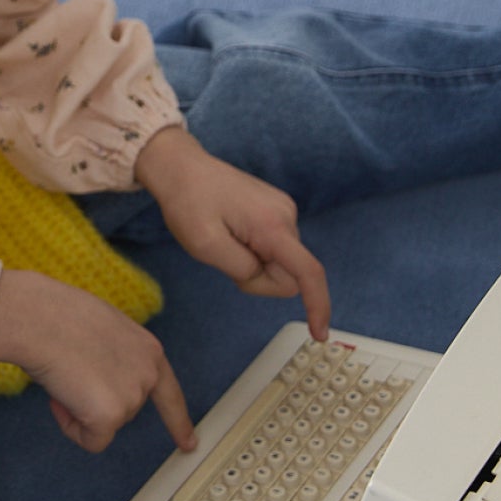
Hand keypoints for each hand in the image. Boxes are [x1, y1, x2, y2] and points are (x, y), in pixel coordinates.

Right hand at [0, 269, 195, 456]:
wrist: (38, 319)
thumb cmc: (57, 316)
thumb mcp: (102, 332)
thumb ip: (115, 358)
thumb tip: (98, 380)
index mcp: (149, 350)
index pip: (169, 394)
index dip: (178, 422)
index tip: (189, 444)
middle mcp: (147, 374)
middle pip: (124, 410)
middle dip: (93, 399)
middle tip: (69, 372)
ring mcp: (132, 396)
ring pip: (104, 424)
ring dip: (79, 410)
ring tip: (63, 375)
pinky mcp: (111, 416)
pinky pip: (92, 441)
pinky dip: (72, 428)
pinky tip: (60, 399)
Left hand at [135, 126, 330, 338]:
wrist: (181, 167)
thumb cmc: (188, 203)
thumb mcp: (204, 245)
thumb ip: (241, 269)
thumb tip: (264, 275)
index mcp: (273, 225)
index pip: (309, 272)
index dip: (318, 305)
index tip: (320, 333)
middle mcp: (287, 216)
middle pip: (288, 274)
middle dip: (258, 277)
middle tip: (222, 256)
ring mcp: (283, 211)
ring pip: (280, 262)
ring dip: (253, 263)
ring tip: (224, 239)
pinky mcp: (275, 210)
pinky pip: (273, 248)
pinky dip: (253, 251)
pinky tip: (232, 232)